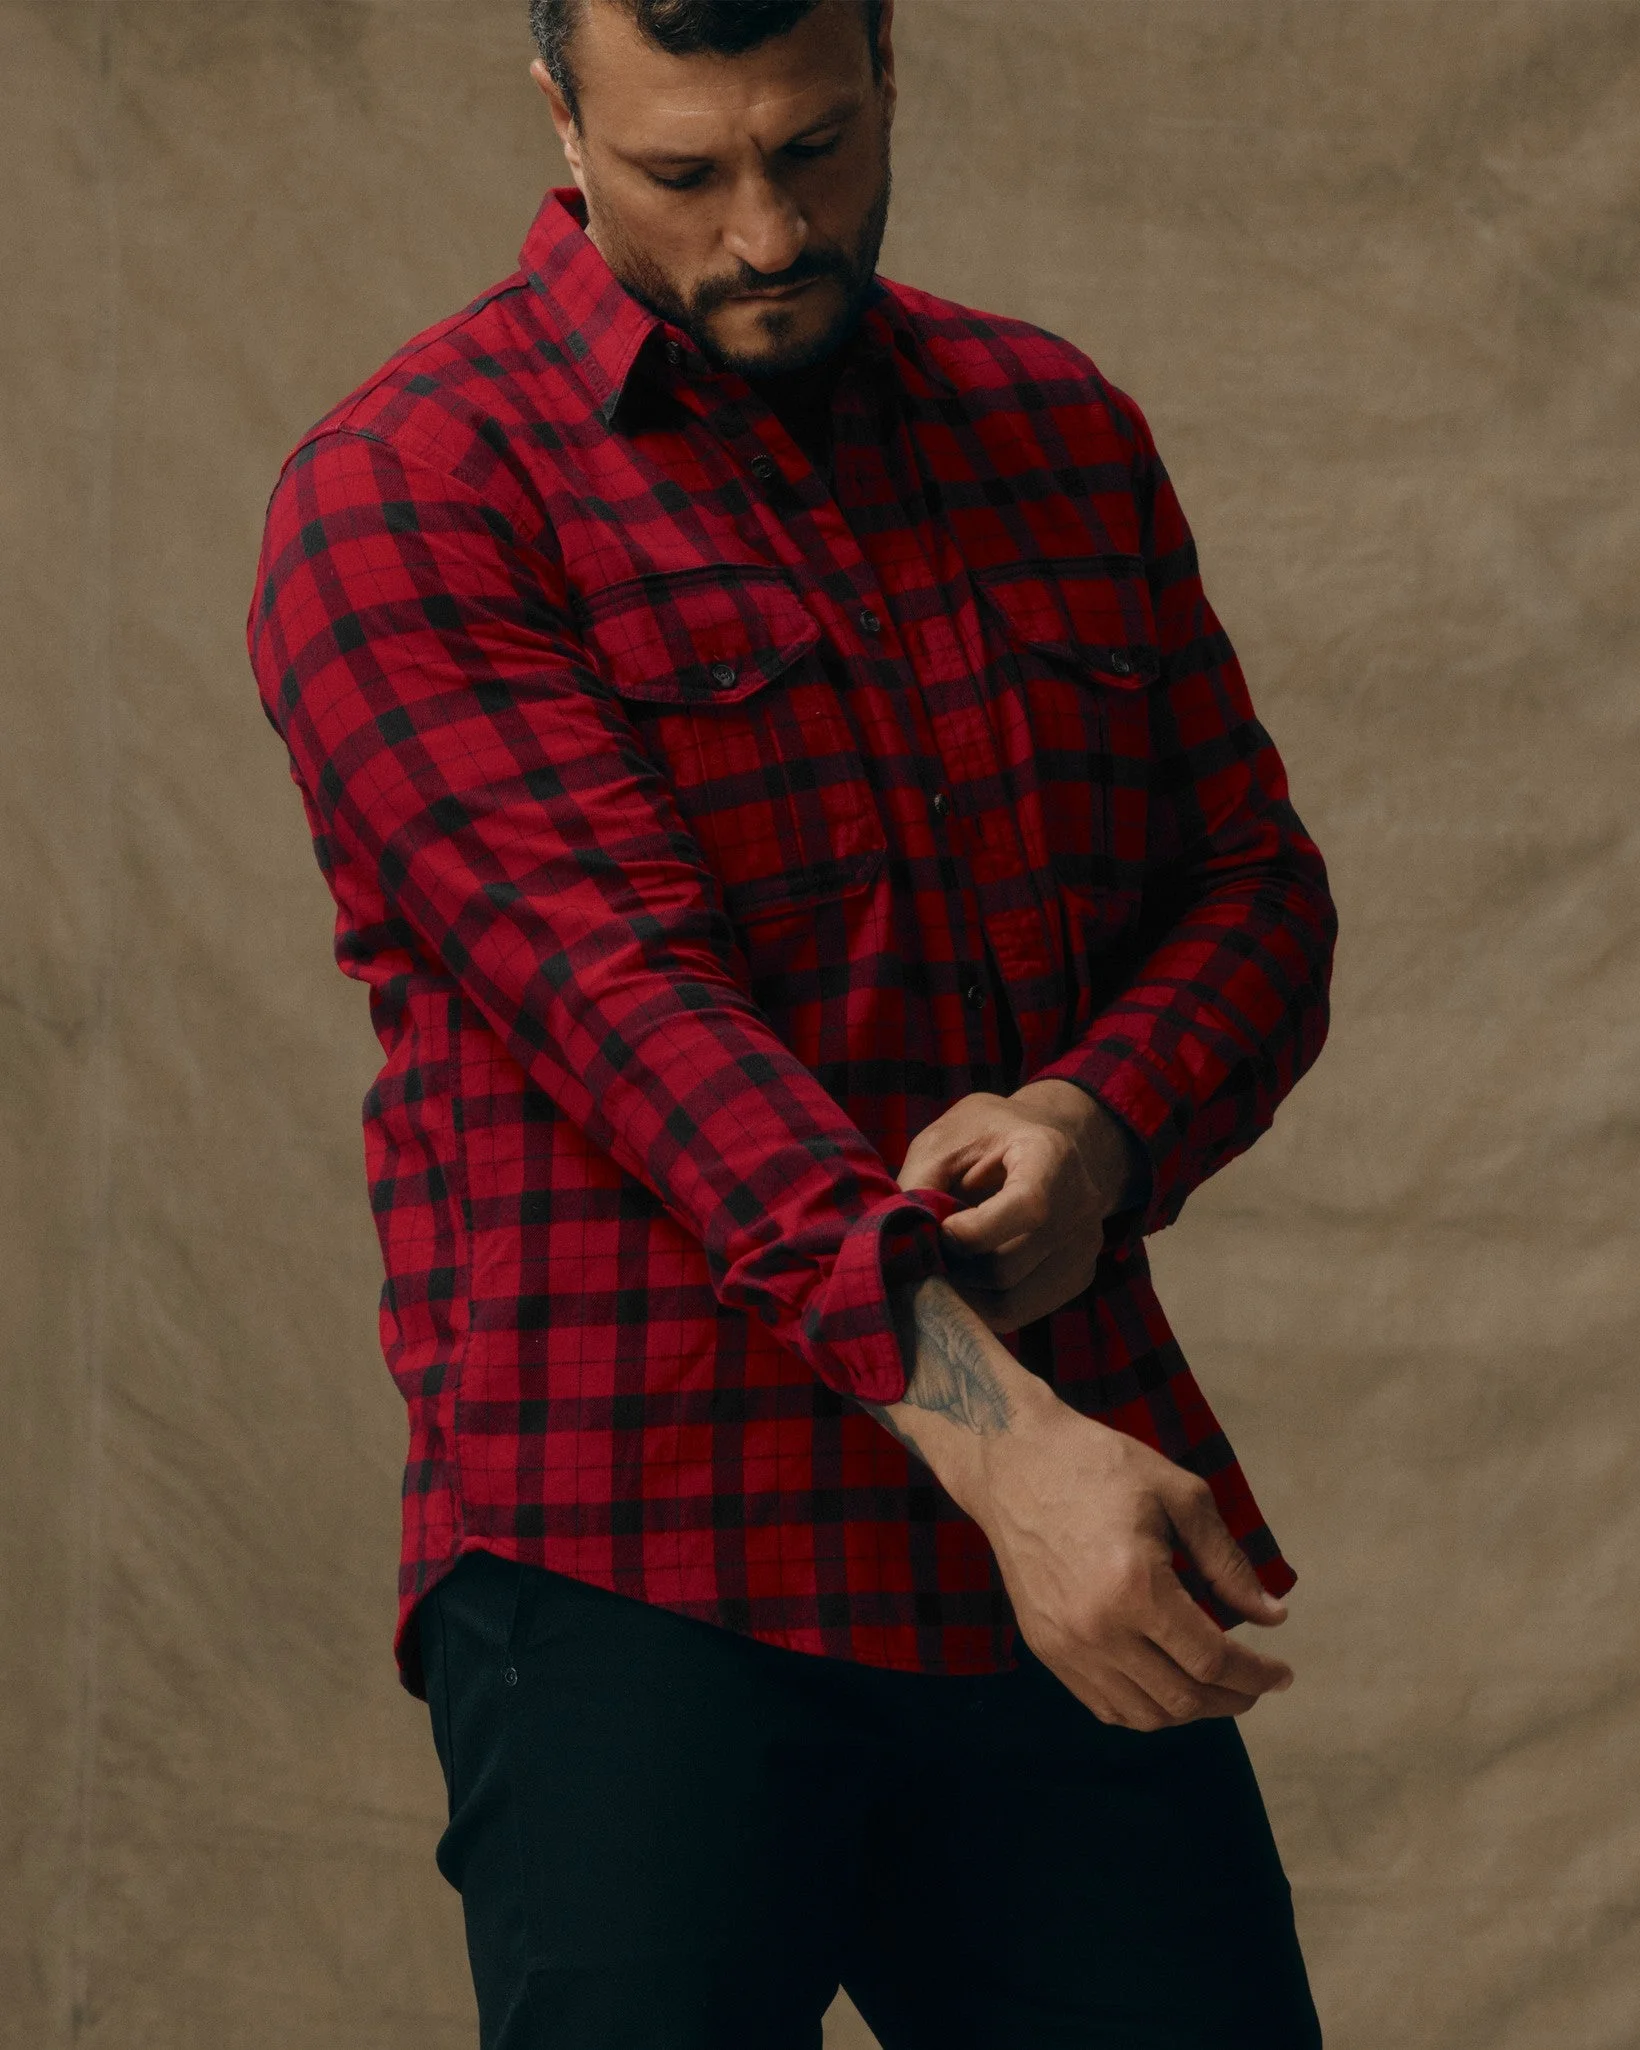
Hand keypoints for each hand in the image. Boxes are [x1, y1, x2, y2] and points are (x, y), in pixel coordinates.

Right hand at [867, 1280, 1293, 1731]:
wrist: (1013, 1461)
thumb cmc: (1100, 1466)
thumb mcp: (1179, 1495)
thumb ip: (1227, 1563)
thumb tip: (1273, 1617)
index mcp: (1136, 1586)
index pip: (1212, 1659)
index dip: (1257, 1674)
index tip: (1283, 1672)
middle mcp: (1097, 1628)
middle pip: (1183, 1697)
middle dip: (1233, 1698)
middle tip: (1258, 1683)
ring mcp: (1066, 1644)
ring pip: (1145, 1714)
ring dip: (1192, 1711)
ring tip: (1218, 1688)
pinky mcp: (1045, 1647)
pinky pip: (1105, 1705)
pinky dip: (1146, 1710)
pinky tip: (1169, 1684)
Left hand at [897, 1081, 1140, 1331]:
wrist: (1044, 1142)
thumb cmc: (986, 1136)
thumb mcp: (944, 1140)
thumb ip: (919, 1184)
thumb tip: (898, 1243)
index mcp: (1050, 1155)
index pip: (1029, 1208)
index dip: (975, 1233)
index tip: (941, 1230)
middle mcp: (1080, 1205)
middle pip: (1008, 1266)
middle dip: (954, 1266)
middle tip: (926, 1250)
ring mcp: (1084, 1246)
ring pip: (1009, 1301)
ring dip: (963, 1291)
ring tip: (943, 1262)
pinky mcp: (1077, 1277)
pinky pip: (1018, 1312)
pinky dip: (981, 1304)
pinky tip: (965, 1275)